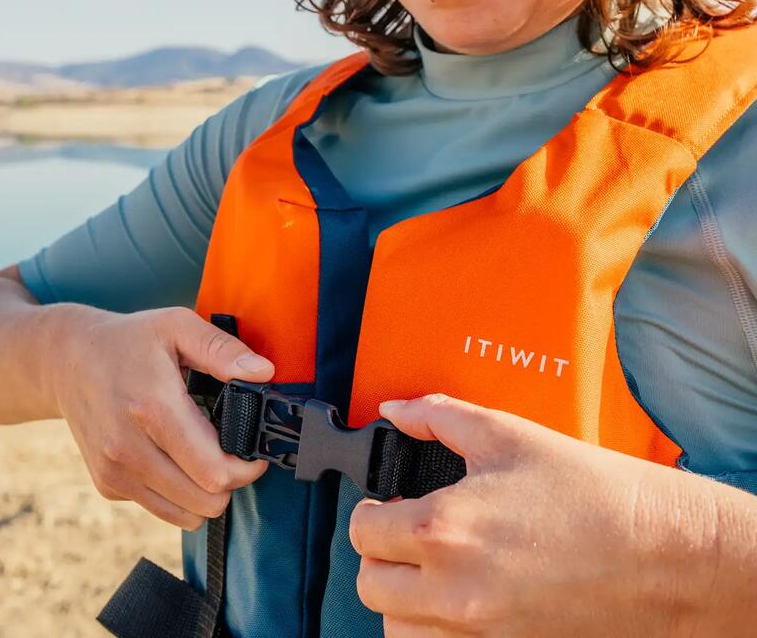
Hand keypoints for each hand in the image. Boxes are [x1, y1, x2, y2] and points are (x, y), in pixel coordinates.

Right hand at [47, 304, 273, 530]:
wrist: (66, 360)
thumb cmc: (129, 339)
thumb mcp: (176, 325)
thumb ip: (222, 349)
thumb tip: (264, 373)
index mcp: (153, 408)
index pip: (214, 471)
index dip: (246, 467)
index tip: (252, 450)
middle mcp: (129, 448)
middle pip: (205, 501)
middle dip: (230, 481)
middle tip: (232, 451)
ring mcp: (114, 471)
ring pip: (186, 515)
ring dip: (205, 493)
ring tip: (205, 455)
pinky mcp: (107, 485)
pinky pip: (161, 509)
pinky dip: (178, 493)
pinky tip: (174, 458)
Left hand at [349, 393, 715, 636]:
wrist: (662, 552)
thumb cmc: (588, 491)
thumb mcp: (503, 433)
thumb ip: (435, 415)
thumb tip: (394, 409)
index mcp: (443, 530)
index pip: (363, 530)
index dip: (371, 509)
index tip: (388, 503)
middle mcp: (454, 592)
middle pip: (371, 584)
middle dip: (380, 553)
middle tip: (408, 532)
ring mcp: (480, 634)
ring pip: (398, 630)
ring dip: (402, 598)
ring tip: (432, 568)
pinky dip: (435, 630)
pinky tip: (459, 598)